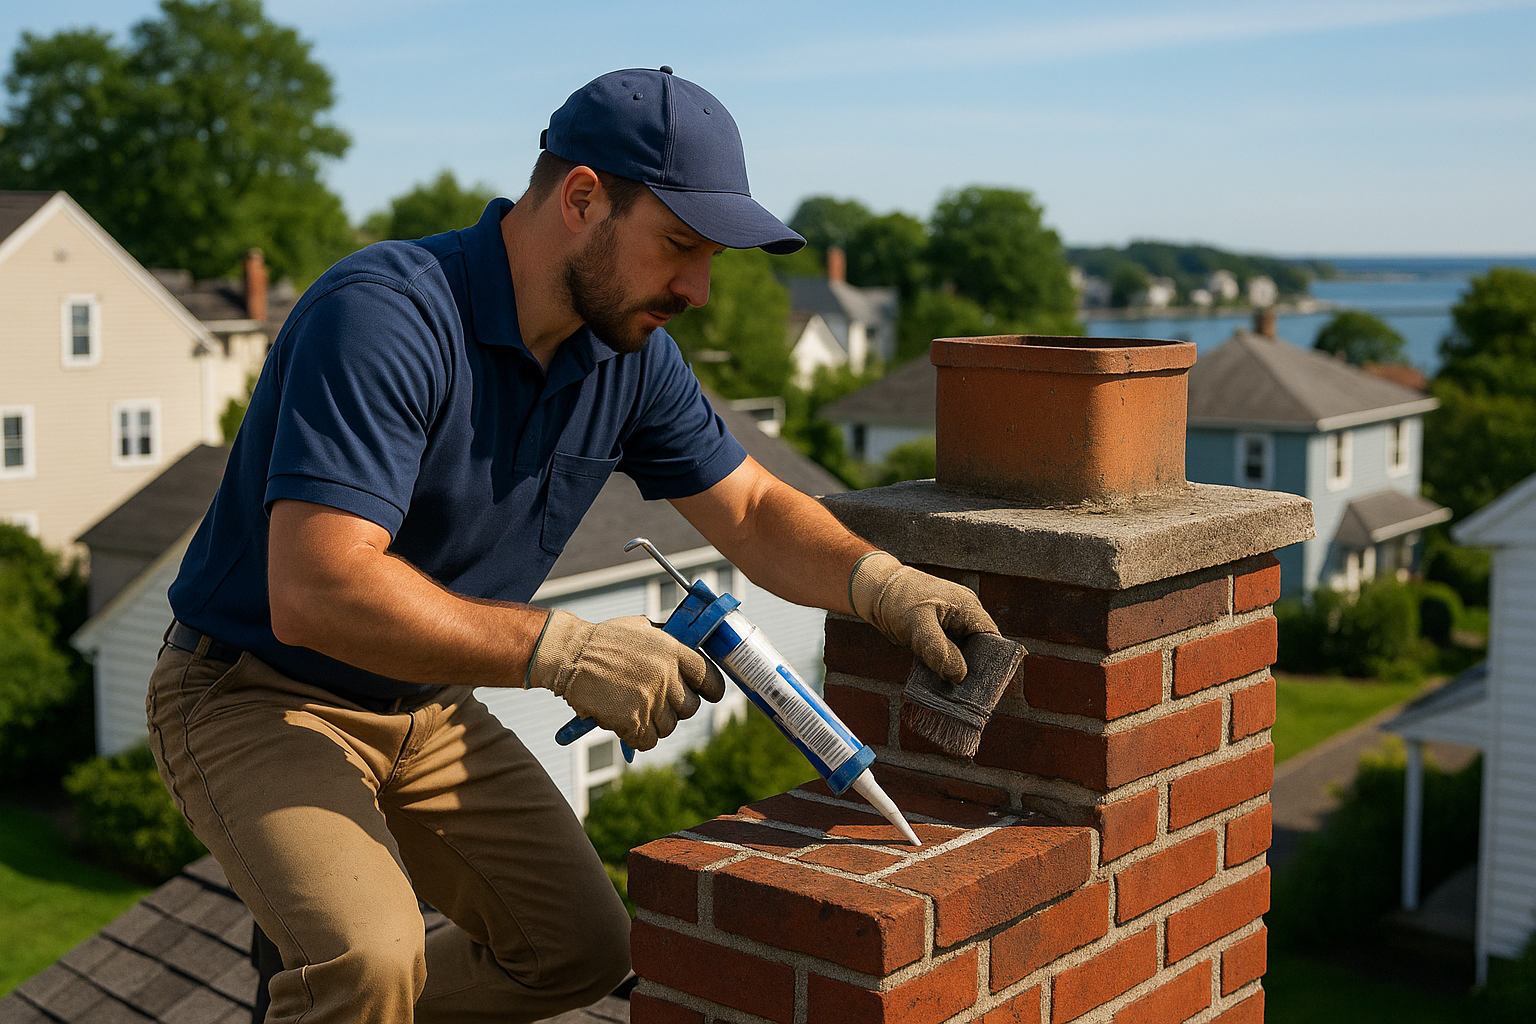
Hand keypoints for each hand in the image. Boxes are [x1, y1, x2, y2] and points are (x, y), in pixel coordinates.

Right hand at [526, 612, 725, 749]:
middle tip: (659, 702)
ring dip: (655, 723)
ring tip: (636, 709)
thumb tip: (688, 659)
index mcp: (673, 651)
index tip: (709, 695)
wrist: (570, 655)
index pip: (709, 678)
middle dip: (677, 708)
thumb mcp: (643, 629)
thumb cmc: (604, 640)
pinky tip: (627, 724)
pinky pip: (648, 741)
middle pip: (690, 708)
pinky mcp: (632, 721)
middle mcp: (666, 676)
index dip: (712, 690)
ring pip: (669, 726)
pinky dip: (639, 738)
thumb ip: (668, 644)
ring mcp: (650, 700)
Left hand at [850, 552, 998, 682]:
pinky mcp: (940, 634)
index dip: (991, 663)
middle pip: (980, 650)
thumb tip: (959, 675)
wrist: (877, 591)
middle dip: (972, 670)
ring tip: (949, 691)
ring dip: (956, 670)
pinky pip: (949, 653)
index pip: (992, 640)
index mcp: (968, 608)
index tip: (981, 686)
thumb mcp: (918, 625)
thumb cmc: (898, 600)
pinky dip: (943, 665)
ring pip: (964, 654)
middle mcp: (965, 617)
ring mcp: (953, 626)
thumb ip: (938, 649)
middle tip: (963, 693)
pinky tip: (937, 680)